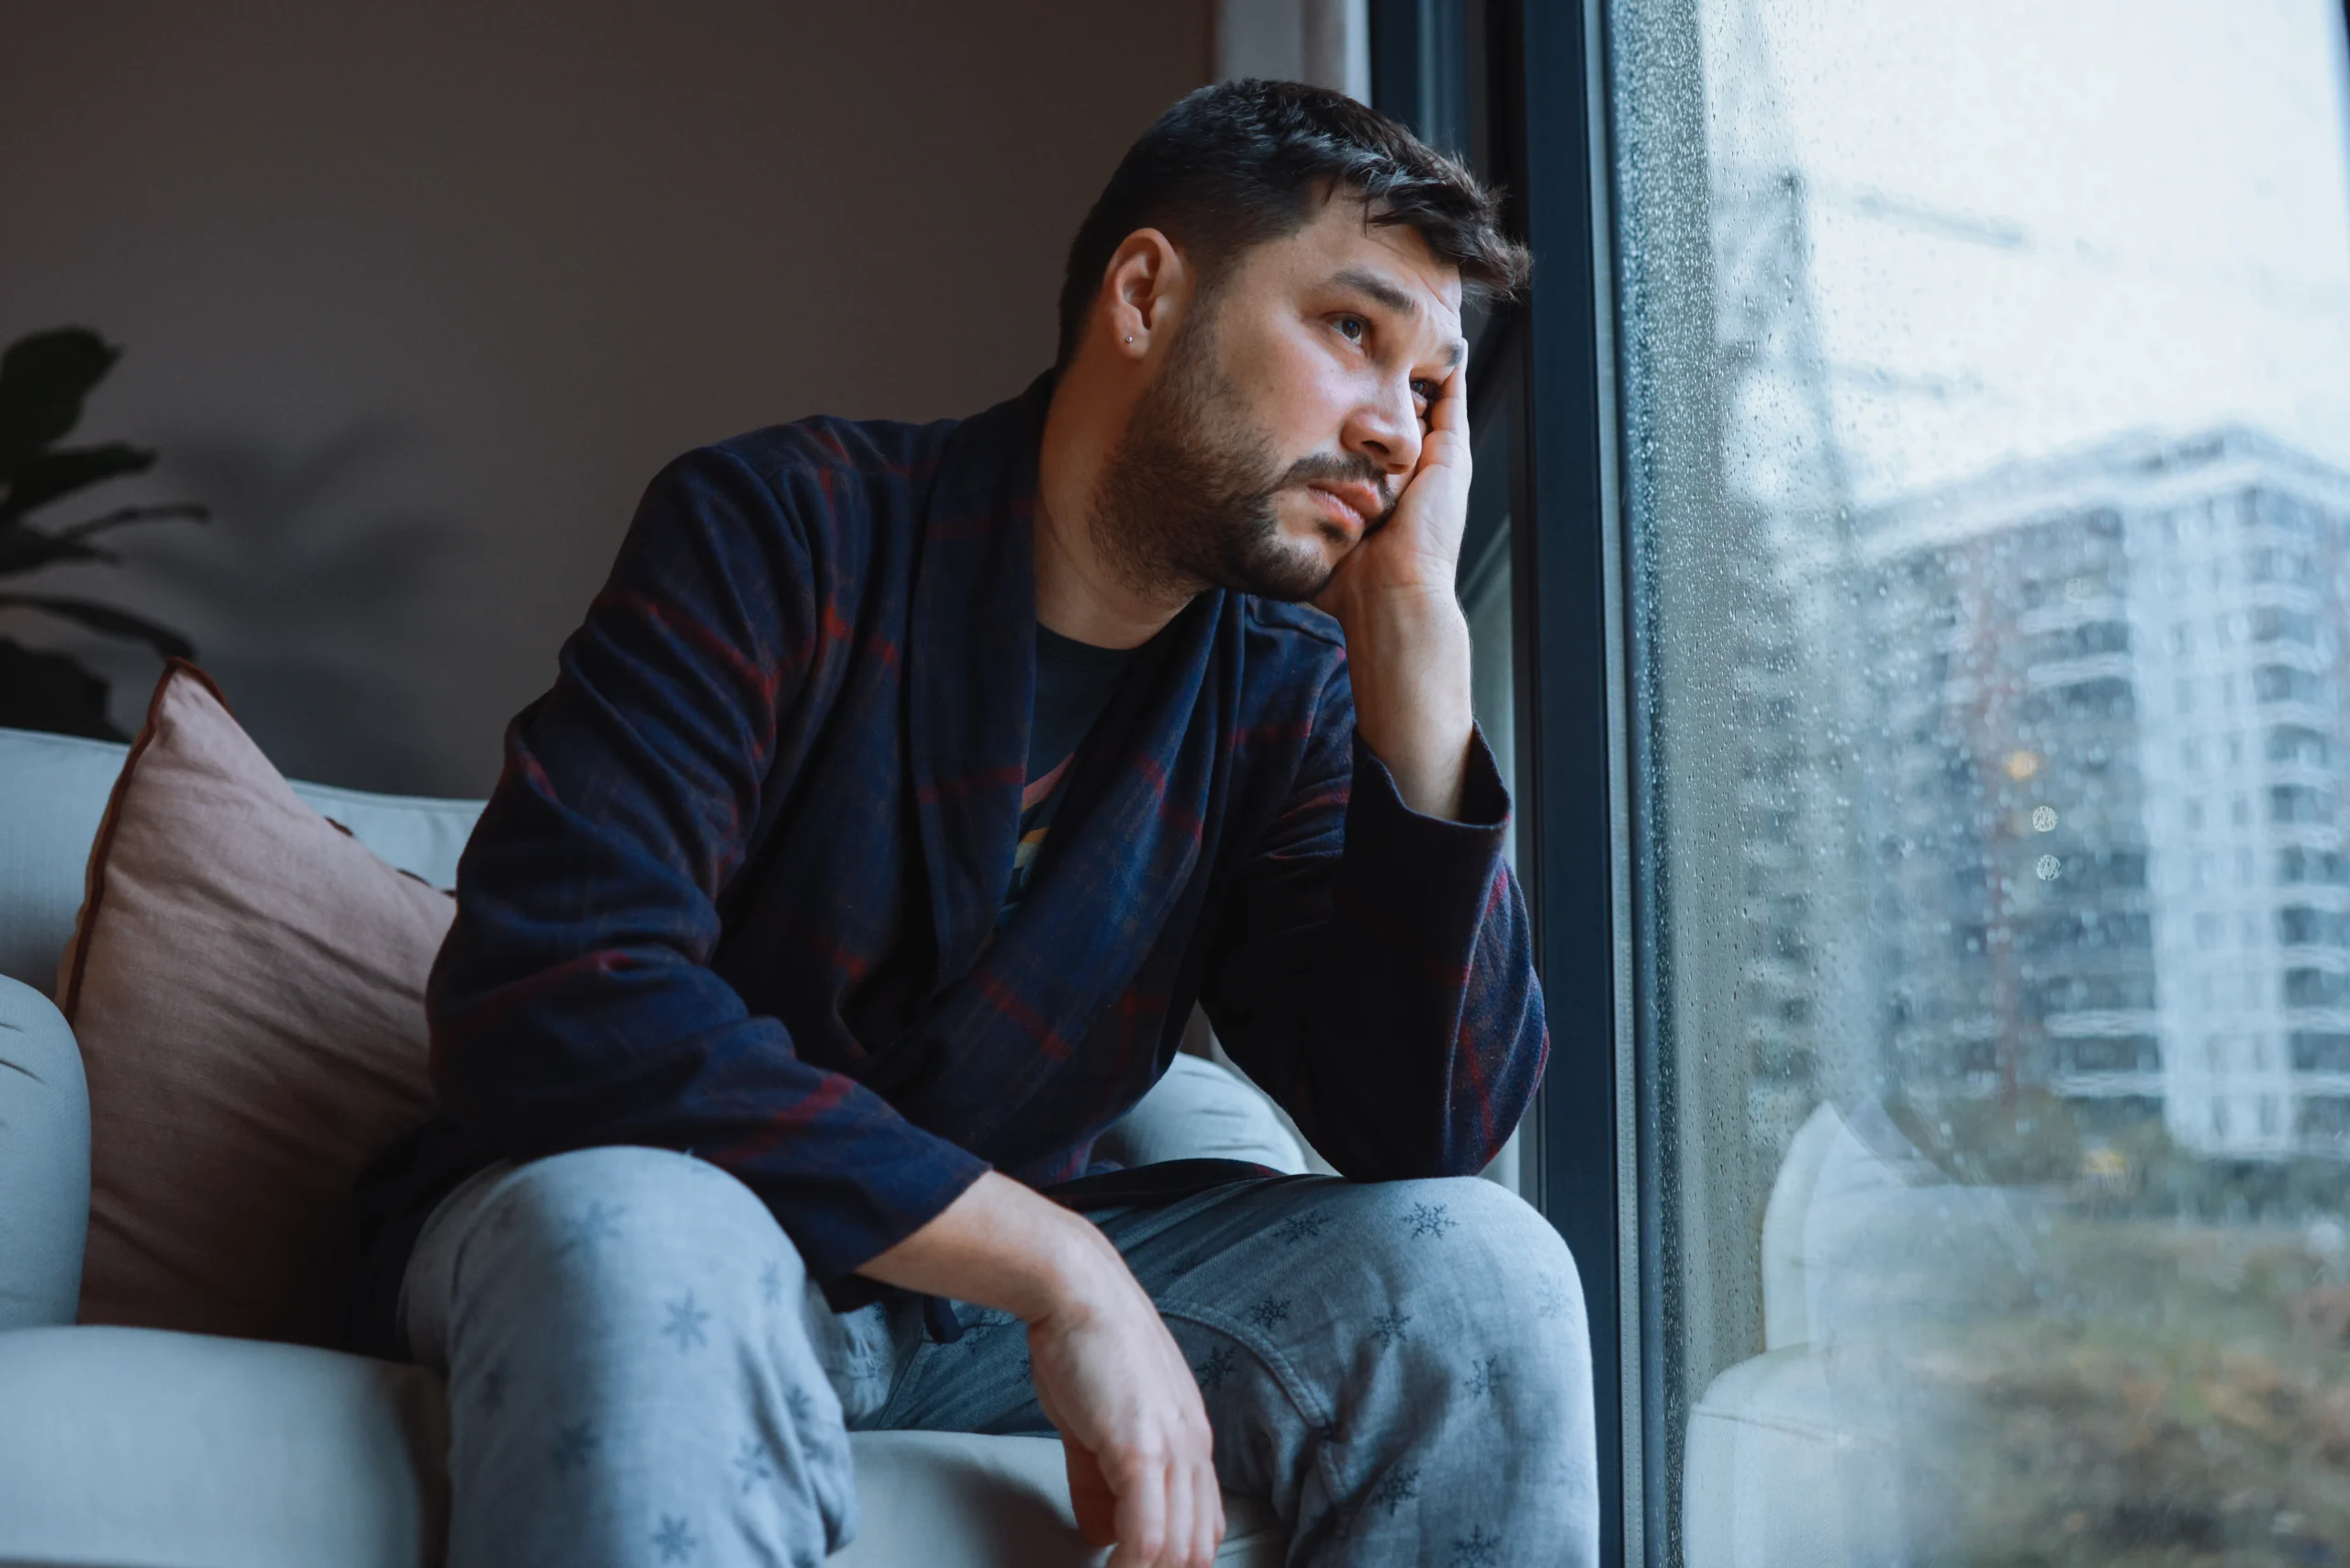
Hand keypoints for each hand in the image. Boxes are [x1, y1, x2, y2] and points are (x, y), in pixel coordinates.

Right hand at [1028, 1258, 1224, 1567]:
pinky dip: (1130, 1565)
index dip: (1175, 1563)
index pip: (1204, 1528)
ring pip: (1179, 1549)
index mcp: (1192, 1441)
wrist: (1077, 1291)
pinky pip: (1147, 1533)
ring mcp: (1172, 1450)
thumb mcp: (1098, 1425)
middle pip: (1198, 1548)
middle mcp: (1194, 1449)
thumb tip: (1102, 1535)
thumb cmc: (1084, 1347)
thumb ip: (1099, 1484)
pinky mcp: (1141, 1449)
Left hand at [1314, 353, 1477, 818]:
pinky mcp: (1451, 456)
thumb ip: (1292, 527)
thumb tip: (1246, 522)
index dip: (1357, 411)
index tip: (1328, 379)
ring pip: (1425, 401)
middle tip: (1363, 341)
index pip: (1373, 439)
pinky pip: (1452, 399)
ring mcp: (1436, 464)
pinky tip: (1437, 339)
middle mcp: (1413, 475)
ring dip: (1412, 367)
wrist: (1393, 602)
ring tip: (1399, 327)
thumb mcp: (1313, 543)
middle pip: (1400, 413)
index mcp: (1386, 493)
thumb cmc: (1350, 589)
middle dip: (1384, 380)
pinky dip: (1446, 369)